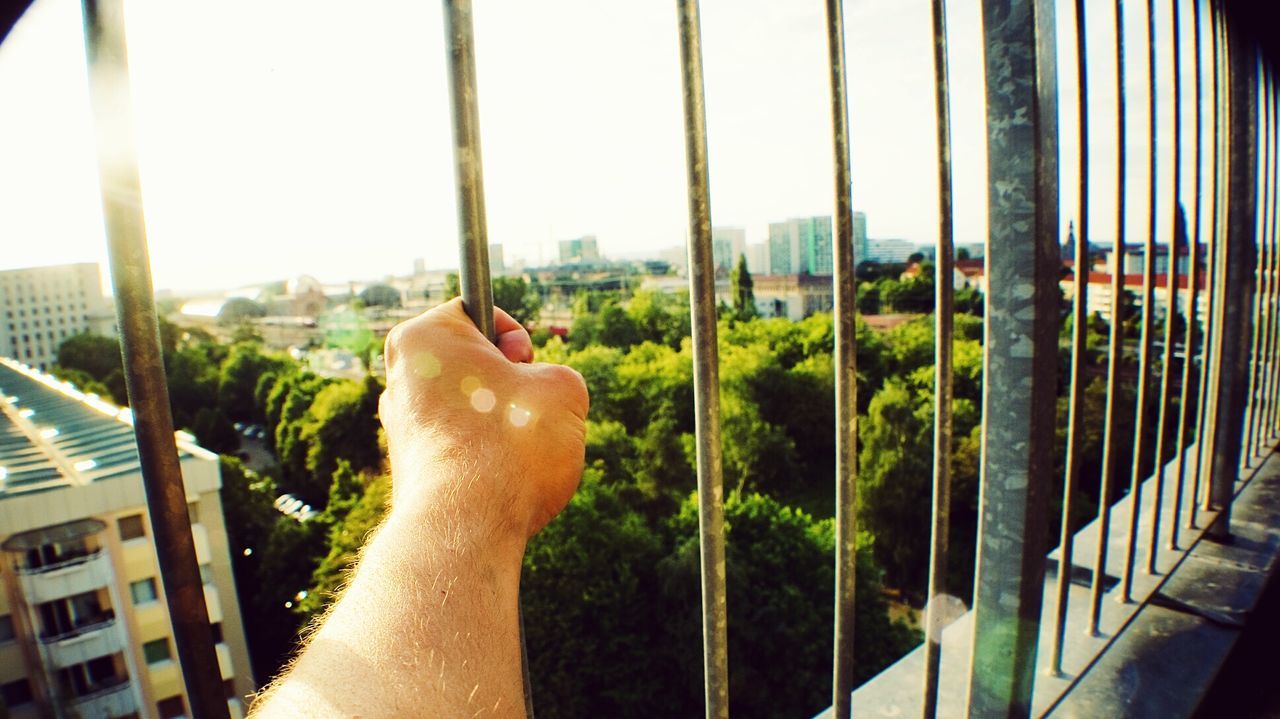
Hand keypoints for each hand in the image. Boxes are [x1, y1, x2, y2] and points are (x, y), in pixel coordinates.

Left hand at [379, 298, 588, 544]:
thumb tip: (535, 402)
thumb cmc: (511, 445)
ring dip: (504, 424)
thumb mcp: (564, 388)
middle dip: (511, 385)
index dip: (516, 338)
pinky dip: (488, 459)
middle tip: (528, 409)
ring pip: (472, 409)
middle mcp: (400, 378)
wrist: (467, 529)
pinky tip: (503, 483)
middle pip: (474, 364)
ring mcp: (401, 428)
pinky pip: (464, 448)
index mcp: (424, 338)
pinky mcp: (410, 471)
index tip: (527, 367)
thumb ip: (555, 376)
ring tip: (519, 453)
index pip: (480, 313)